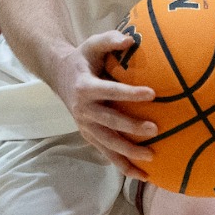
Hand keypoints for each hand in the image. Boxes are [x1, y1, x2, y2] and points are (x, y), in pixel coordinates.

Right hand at [59, 30, 157, 175]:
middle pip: (108, 121)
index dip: (129, 93)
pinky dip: (122, 165)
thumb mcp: (92, 44)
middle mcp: (83, 110)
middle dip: (131, 127)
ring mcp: (85, 126)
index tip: (152, 93)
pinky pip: (106, 153)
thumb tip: (131, 39)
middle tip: (155, 129)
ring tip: (152, 156)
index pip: (109, 91)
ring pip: (107, 143)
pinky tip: (142, 175)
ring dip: (128, 152)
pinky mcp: (89, 136)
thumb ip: (110, 40)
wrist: (59, 76)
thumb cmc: (83, 58)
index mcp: (85, 87)